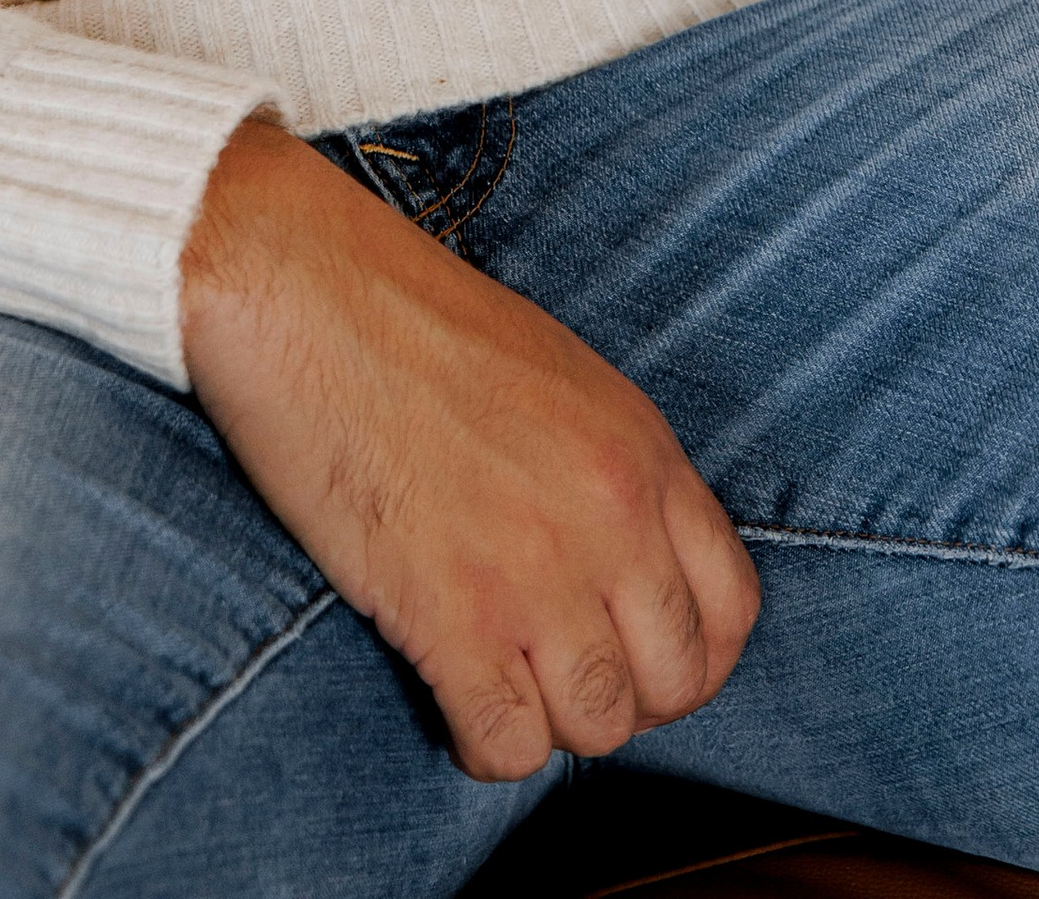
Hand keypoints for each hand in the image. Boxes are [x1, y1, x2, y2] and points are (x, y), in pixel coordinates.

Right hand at [179, 117, 759, 776]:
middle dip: (622, 698)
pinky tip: (451, 700)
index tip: (637, 659)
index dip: (692, 658)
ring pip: (598, 726)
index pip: (730, 608)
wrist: (308, 292)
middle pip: (675, 684)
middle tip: (557, 674)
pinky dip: (484, 745)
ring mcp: (538, 574)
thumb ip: (611, 471)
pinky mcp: (452, 616)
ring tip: (500, 680)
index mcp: (642, 453)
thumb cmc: (415, 321)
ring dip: (551, 721)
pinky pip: (509, 745)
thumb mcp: (560, 377)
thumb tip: (624, 570)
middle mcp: (612, 520)